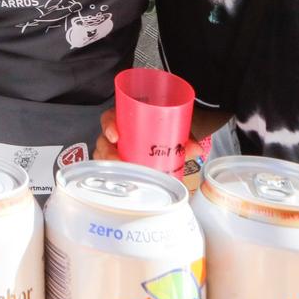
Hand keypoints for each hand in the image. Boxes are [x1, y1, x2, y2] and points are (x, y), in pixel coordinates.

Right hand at [95, 107, 215, 167]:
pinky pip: (111, 168)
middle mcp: (118, 132)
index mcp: (126, 116)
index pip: (109, 118)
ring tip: (123, 175)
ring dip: (110, 167)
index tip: (115, 136)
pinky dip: (115, 175)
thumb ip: (185, 136)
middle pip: (104, 141)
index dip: (108, 126)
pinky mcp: (122, 161)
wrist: (171, 132)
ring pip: (104, 156)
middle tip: (120, 162)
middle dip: (108, 153)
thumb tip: (195, 149)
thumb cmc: (166, 126)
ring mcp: (118, 148)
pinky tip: (122, 182)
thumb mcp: (175, 126)